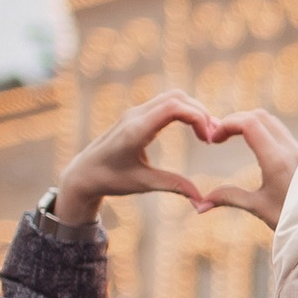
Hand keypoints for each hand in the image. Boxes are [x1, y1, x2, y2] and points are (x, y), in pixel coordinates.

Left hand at [54, 91, 220, 222]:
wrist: (83, 173)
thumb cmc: (110, 179)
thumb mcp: (143, 184)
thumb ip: (174, 186)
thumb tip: (202, 200)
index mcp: (136, 130)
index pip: (174, 107)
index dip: (198, 117)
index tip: (208, 140)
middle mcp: (136, 115)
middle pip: (177, 97)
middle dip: (200, 113)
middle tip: (213, 137)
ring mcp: (136, 112)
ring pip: (173, 97)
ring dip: (193, 110)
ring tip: (207, 134)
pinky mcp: (137, 115)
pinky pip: (166, 103)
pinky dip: (184, 111)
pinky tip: (194, 130)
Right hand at [194, 109, 297, 229]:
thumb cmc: (292, 220)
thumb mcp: (258, 208)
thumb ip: (229, 198)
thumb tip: (200, 205)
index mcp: (277, 160)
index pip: (249, 123)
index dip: (226, 124)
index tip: (213, 139)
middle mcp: (290, 150)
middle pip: (259, 116)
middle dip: (235, 120)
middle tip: (218, 136)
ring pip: (271, 121)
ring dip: (248, 123)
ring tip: (231, 138)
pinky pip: (280, 130)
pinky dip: (261, 129)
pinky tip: (251, 145)